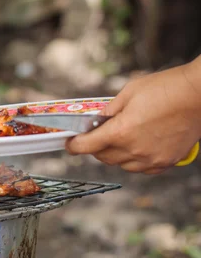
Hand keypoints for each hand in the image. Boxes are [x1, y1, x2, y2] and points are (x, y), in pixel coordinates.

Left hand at [65, 58, 200, 173]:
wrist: (199, 94)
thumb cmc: (166, 88)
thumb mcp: (128, 93)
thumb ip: (108, 111)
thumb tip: (96, 122)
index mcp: (121, 132)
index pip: (87, 146)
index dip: (74, 146)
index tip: (70, 144)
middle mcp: (134, 150)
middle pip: (103, 157)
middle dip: (95, 147)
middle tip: (96, 136)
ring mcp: (151, 158)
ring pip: (122, 165)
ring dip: (115, 155)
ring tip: (120, 139)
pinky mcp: (166, 161)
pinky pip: (142, 168)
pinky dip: (135, 161)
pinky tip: (137, 147)